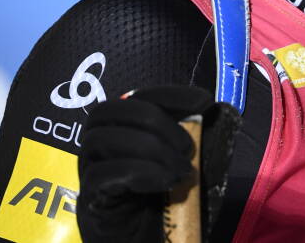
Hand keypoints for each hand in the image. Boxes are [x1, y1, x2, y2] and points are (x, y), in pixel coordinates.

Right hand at [77, 85, 239, 242]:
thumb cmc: (164, 209)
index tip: (202, 100)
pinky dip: (138, 171)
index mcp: (120, 134)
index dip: (166, 93)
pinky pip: (101, 175)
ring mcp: (89, 174)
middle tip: (186, 147)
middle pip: (109, 110)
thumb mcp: (183, 168)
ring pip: (101, 138)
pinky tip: (165, 182)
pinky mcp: (90, 202)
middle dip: (154, 119)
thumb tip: (214, 112)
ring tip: (180, 172)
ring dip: (149, 147)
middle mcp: (98, 149)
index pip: (133, 97)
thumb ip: (191, 143)